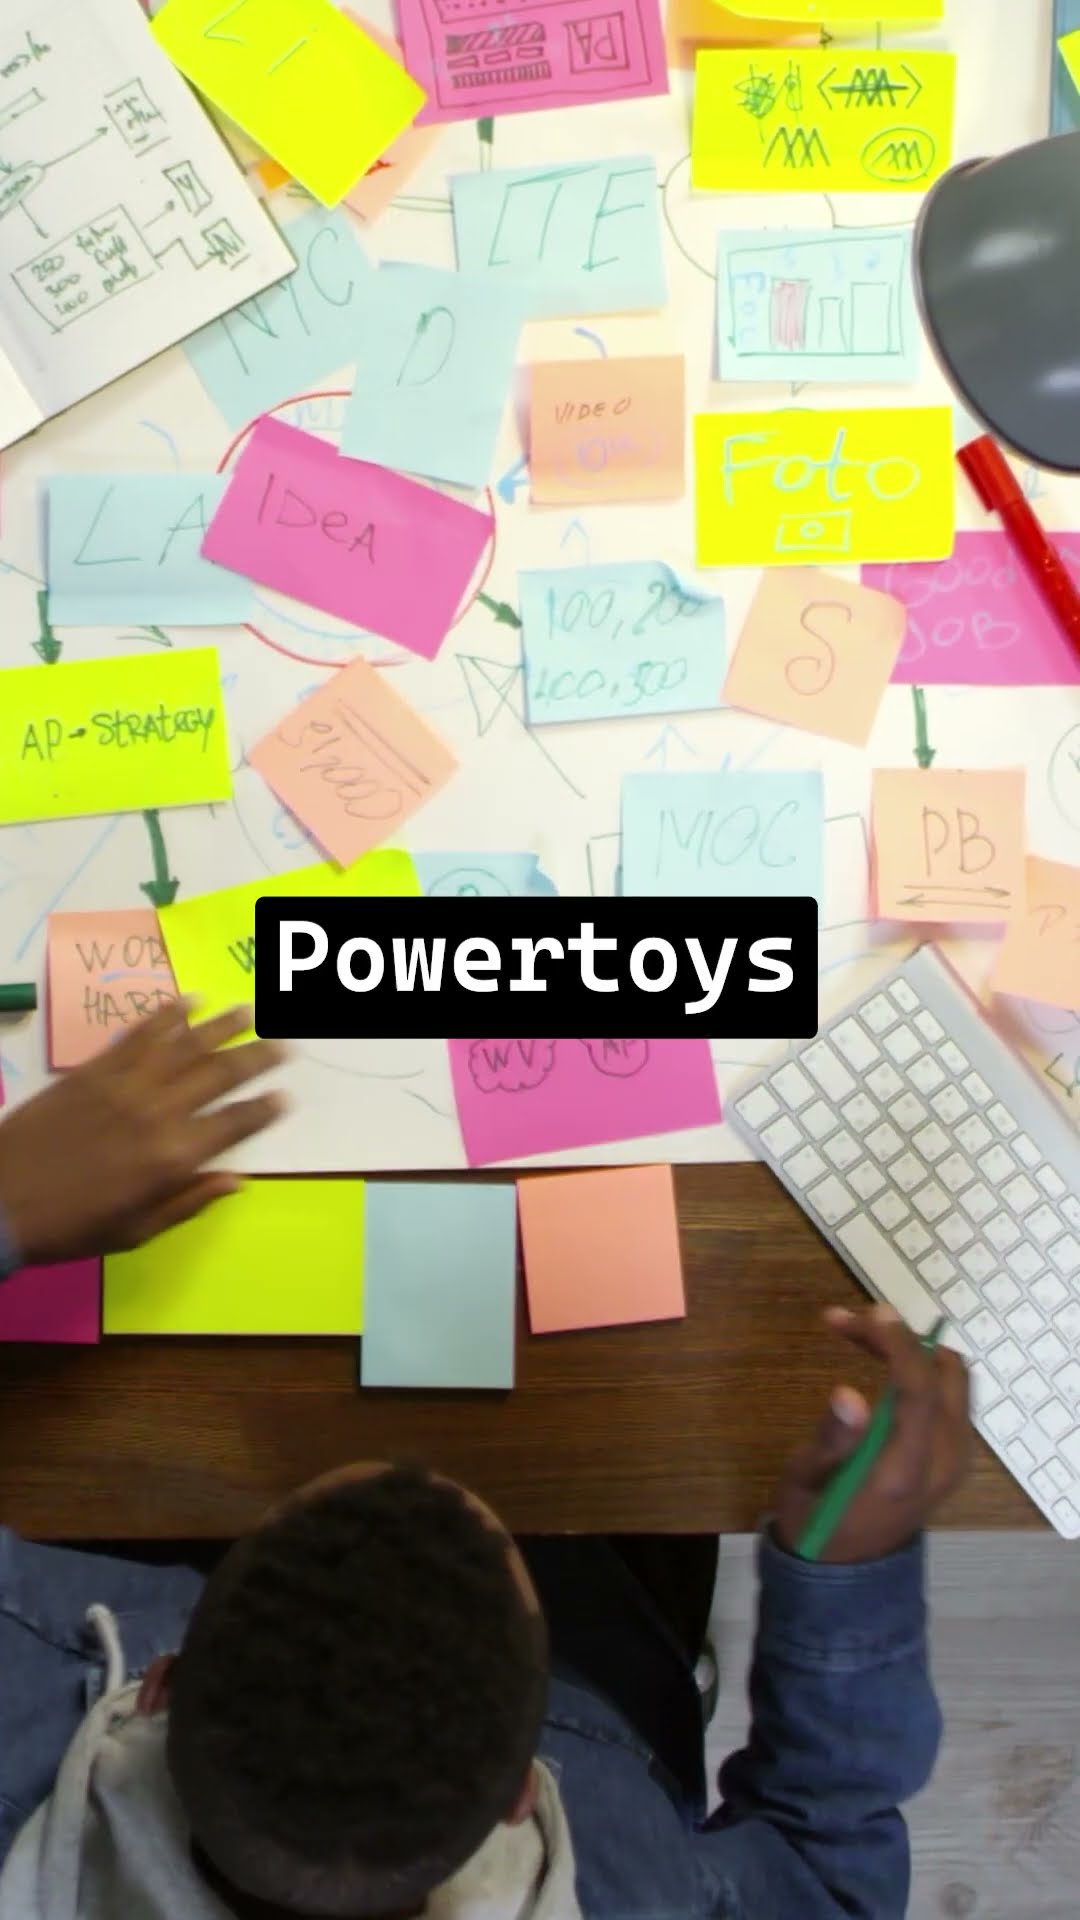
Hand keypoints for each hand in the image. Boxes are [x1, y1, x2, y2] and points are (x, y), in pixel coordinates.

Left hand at [0, 1002, 286, 1263]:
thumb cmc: (71, 1226)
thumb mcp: (135, 1230)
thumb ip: (188, 1201)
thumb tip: (236, 1179)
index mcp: (172, 1158)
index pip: (234, 1124)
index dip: (264, 1109)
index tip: (286, 1097)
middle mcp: (157, 1113)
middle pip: (219, 1075)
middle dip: (257, 1058)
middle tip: (285, 1045)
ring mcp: (124, 1085)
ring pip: (183, 1045)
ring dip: (220, 1026)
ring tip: (249, 1011)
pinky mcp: (94, 1071)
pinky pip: (137, 1035)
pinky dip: (165, 1014)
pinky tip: (188, 1000)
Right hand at [773, 1304, 970, 1564]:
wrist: (845, 1571)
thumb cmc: (816, 1520)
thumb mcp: (808, 1481)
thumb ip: (833, 1440)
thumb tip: (846, 1394)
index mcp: (906, 1470)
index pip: (919, 1389)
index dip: (897, 1344)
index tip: (865, 1313)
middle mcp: (943, 1462)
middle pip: (945, 1375)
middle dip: (902, 1340)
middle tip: (850, 1326)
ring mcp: (954, 1460)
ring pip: (952, 1380)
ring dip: (912, 1352)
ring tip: (860, 1339)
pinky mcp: (953, 1457)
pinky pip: (949, 1398)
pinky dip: (921, 1371)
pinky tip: (881, 1366)